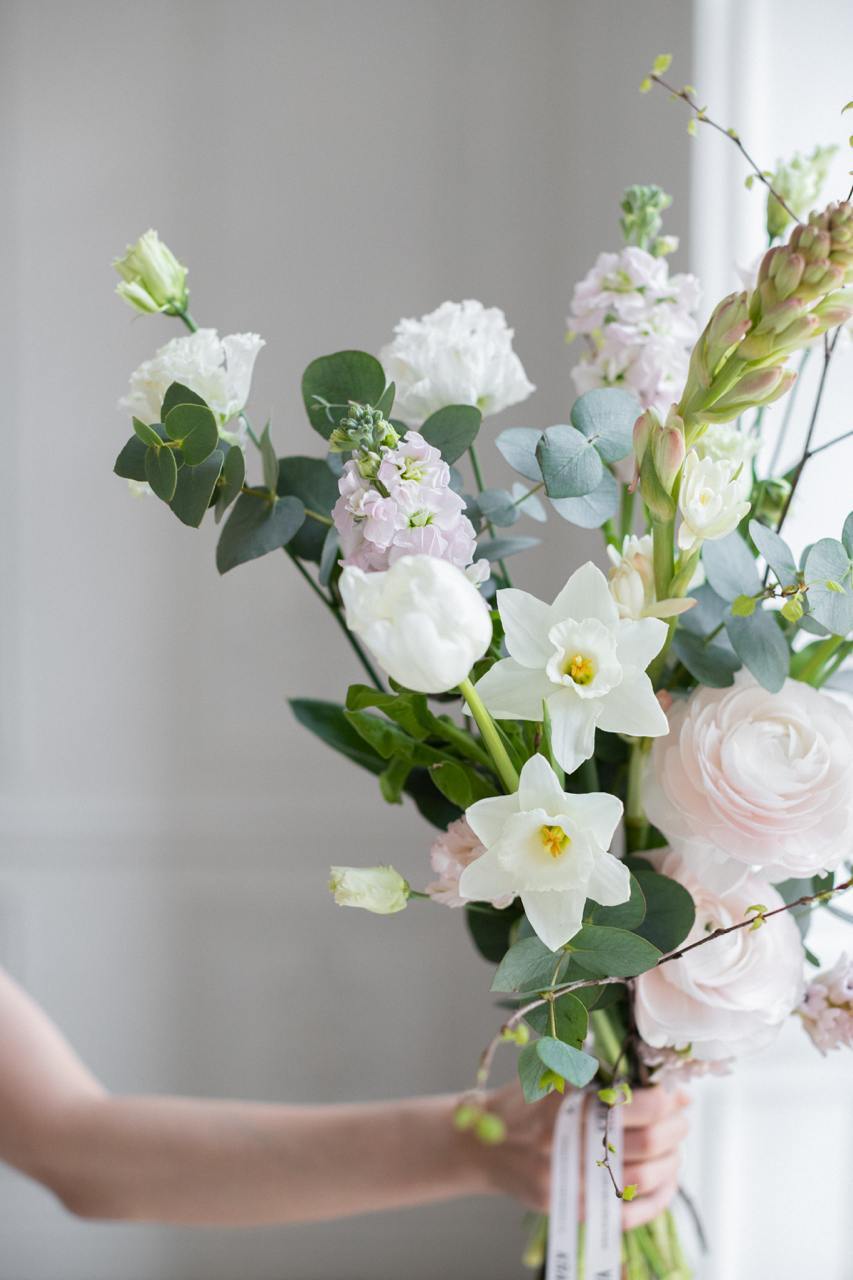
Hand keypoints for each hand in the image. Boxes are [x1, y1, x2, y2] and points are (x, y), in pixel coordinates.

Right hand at [469, 1082, 689, 1225]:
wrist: (483, 1145)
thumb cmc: (524, 1103)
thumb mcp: (553, 1071)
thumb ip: (600, 1069)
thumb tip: (662, 1083)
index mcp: (568, 1101)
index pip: (638, 1104)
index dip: (667, 1099)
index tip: (675, 1094)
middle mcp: (570, 1143)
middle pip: (648, 1142)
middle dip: (676, 1128)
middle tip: (680, 1118)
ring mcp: (571, 1180)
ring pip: (646, 1178)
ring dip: (672, 1160)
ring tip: (672, 1146)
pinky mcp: (572, 1208)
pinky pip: (630, 1212)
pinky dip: (657, 1198)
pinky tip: (664, 1180)